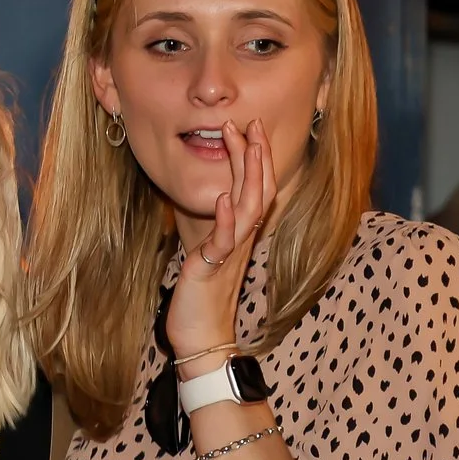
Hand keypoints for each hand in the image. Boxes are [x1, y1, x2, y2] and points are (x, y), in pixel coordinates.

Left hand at [164, 119, 277, 362]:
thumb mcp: (209, 254)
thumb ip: (216, 229)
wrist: (202, 336)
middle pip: (257, 190)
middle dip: (254, 155)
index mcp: (240, 234)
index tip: (252, 128)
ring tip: (243, 144)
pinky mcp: (212, 268)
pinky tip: (222, 198)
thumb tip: (216, 203)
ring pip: (247, 208)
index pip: (255, 189)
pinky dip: (224, 218)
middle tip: (251, 122)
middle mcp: (241, 240)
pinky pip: (223, 240)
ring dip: (246, 174)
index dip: (256, 159)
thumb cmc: (202, 298)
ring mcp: (229, 253)